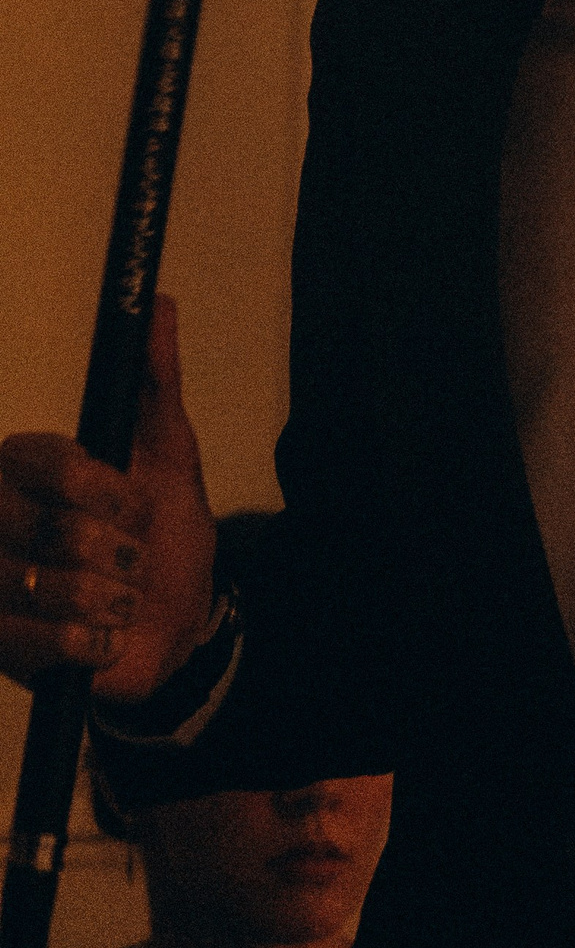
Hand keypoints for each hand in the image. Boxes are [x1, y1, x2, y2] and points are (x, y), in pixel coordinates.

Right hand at [0, 296, 217, 704]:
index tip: (138, 505)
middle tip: (134, 557)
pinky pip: (36, 644)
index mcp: (27, 465)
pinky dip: (90, 641)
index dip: (102, 489)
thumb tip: (156, 302)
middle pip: (50, 530)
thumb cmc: (164, 528)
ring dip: (110, 598)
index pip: (46, 462)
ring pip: (45, 588)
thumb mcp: (168, 453)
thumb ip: (156, 381)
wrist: (176, 623)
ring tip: (121, 597)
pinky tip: (105, 635)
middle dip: (115, 550)